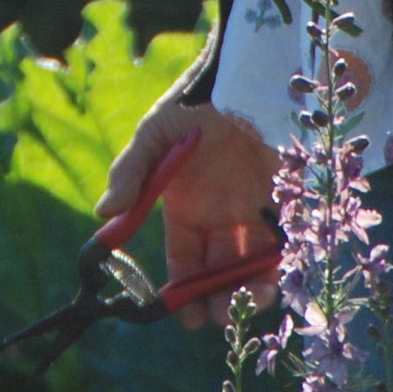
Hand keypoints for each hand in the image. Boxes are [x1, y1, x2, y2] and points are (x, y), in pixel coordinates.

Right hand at [98, 97, 279, 329]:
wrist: (245, 73)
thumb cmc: (195, 101)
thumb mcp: (155, 133)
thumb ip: (131, 173)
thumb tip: (103, 214)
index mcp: (187, 206)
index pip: (184, 259)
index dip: (182, 289)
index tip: (181, 314)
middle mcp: (222, 215)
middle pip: (219, 271)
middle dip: (217, 300)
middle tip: (218, 318)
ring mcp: (256, 210)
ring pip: (253, 266)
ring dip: (249, 291)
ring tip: (246, 303)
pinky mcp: (289, 204)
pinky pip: (287, 246)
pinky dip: (281, 269)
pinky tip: (271, 280)